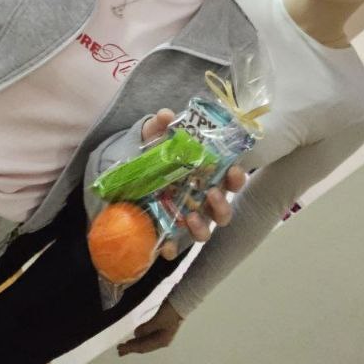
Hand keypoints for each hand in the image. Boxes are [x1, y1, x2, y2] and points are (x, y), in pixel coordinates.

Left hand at [117, 300, 182, 356]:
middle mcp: (161, 341)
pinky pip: (148, 336)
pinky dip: (140, 337)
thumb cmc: (170, 312)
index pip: (143, 347)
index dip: (131, 348)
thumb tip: (136, 335)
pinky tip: (136, 337)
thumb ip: (146, 328)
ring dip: (135, 343)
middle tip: (119, 351)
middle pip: (144, 346)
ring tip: (125, 346)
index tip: (120, 349)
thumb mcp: (157, 320)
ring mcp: (161, 335)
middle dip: (132, 348)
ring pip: (145, 342)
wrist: (181, 303)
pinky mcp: (160, 328)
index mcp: (162, 341)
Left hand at [141, 109, 245, 248]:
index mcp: (206, 177)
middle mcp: (201, 201)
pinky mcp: (167, 231)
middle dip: (222, 206)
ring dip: (202, 228)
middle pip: (222, 211)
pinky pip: (174, 246)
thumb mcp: (155, 137)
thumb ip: (161, 125)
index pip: (231, 180)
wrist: (127, 174)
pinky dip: (172, 248)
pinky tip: (166, 248)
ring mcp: (185, 218)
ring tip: (192, 218)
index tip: (234, 171)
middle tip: (213, 195)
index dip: (237, 178)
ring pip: (204, 232)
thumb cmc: (154, 153)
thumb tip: (166, 115)